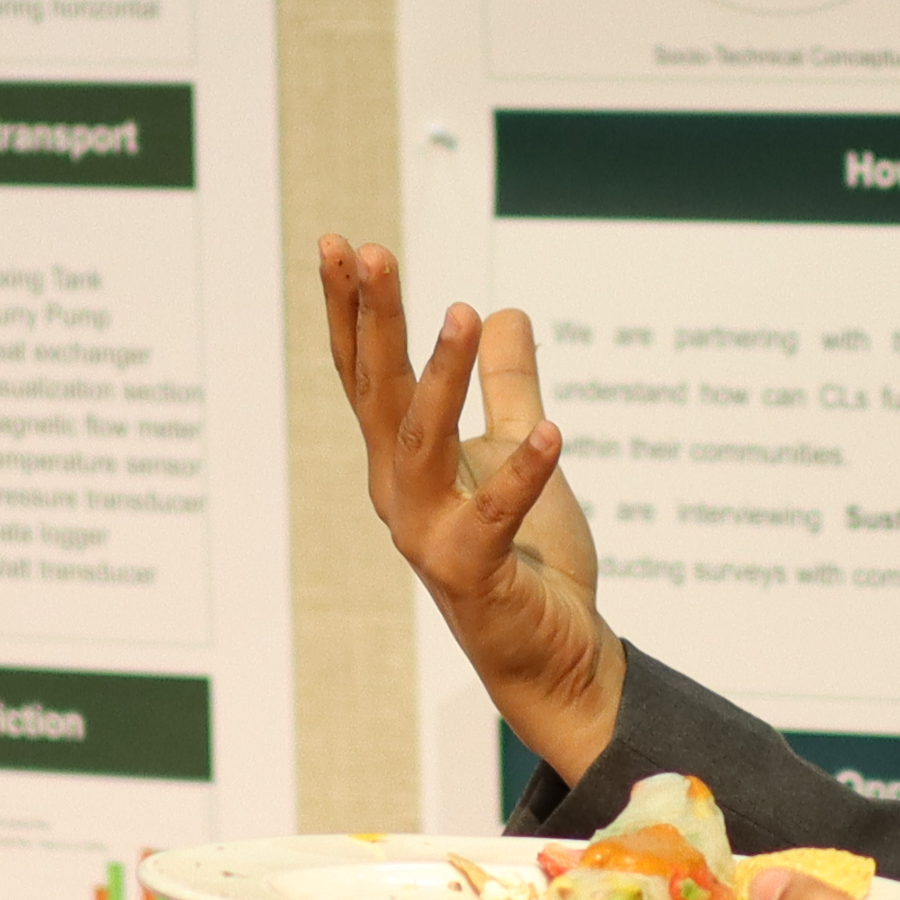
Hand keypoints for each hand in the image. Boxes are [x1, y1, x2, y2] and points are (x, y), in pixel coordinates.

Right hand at [316, 235, 622, 785]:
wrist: (556, 656)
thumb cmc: (532, 559)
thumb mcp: (521, 451)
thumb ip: (511, 388)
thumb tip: (509, 312)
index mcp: (404, 464)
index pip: (367, 375)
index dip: (353, 311)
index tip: (343, 243)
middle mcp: (400, 496)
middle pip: (377, 395)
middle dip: (372, 321)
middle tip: (369, 251)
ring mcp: (428, 538)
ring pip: (420, 445)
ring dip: (438, 378)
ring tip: (462, 313)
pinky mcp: (473, 576)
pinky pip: (494, 517)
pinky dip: (522, 475)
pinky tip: (552, 433)